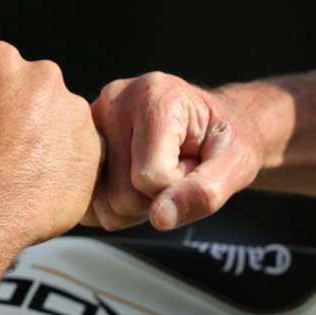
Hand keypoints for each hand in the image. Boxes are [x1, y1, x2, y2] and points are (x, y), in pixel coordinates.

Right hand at [0, 42, 103, 240]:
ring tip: (17, 174)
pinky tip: (37, 187)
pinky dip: (62, 169)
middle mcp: (46, 76)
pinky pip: (78, 157)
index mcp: (2, 59)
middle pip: (29, 93)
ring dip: (42, 141)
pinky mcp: (95, 150)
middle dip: (16, 115)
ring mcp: (75, 114)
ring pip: (57, 124)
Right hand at [89, 73, 264, 230]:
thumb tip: (160, 218)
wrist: (213, 125)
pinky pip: (88, 204)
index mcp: (153, 95)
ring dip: (136, 204)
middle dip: (156, 197)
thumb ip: (204, 192)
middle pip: (122, 195)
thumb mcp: (237, 164)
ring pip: (103, 204)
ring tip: (157, 173)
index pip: (150, 176)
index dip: (179, 187)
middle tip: (177, 168)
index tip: (194, 163)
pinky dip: (115, 206)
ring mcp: (89, 122)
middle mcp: (113, 100)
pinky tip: (133, 180)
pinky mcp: (78, 145)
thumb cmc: (226, 141)